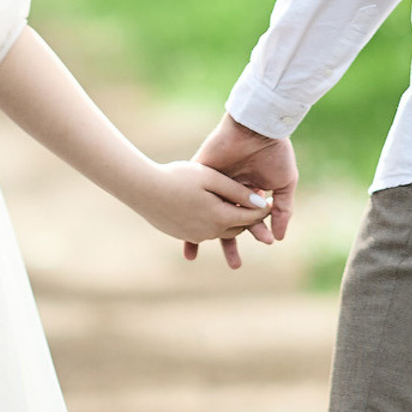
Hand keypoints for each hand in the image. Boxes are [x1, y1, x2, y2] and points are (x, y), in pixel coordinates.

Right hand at [126, 161, 274, 248]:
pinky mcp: (182, 234)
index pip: (251, 216)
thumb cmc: (177, 177)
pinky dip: (213, 223)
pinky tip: (211, 212)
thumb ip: (236, 191)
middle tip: (256, 205)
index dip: (262, 208)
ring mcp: (195, 235)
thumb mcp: (211, 178)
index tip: (269, 199)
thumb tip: (259, 203)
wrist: (142, 188)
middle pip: (239, 227)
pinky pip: (205, 232)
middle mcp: (210, 231)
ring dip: (231, 222)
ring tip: (236, 210)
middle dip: (249, 218)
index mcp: (220, 217)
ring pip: (222, 231)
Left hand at [183, 114, 297, 268]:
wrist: (257, 128)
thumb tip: (279, 238)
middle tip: (234, 265)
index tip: (266, 242)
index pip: (249, 218)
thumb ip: (281, 211)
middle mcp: (230, 190)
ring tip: (196, 255)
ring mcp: (214, 184)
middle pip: (226, 222)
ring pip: (207, 214)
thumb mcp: (284, 184)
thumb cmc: (274, 152)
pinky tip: (182, 232)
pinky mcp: (199, 175)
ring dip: (202, 235)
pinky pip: (192, 199)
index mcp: (250, 191)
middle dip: (230, 243)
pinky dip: (186, 214)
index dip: (257, 231)